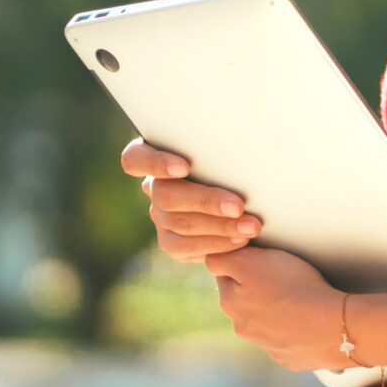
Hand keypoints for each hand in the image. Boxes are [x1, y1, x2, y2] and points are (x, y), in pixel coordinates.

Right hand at [118, 138, 263, 262]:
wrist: (249, 195)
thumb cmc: (239, 159)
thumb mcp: (229, 147)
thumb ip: (225, 143)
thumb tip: (245, 138)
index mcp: (157, 155)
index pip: (136, 159)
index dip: (156, 163)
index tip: (184, 167)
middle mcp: (154, 188)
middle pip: (165, 196)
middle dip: (206, 202)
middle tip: (239, 206)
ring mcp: (161, 217)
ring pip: (179, 225)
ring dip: (220, 226)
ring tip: (251, 226)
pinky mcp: (173, 243)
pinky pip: (187, 249)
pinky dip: (219, 245)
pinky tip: (243, 241)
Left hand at [203, 245, 349, 373]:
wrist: (332, 326)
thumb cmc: (295, 288)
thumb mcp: (253, 261)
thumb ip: (225, 258)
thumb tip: (213, 259)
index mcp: (230, 302)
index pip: (225, 273)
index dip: (242, 261)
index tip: (260, 258)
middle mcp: (242, 327)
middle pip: (243, 300)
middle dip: (256, 288)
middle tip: (282, 277)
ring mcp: (265, 346)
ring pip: (264, 321)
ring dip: (274, 310)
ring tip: (298, 299)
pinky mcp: (288, 357)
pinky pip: (285, 339)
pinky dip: (292, 329)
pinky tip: (307, 320)